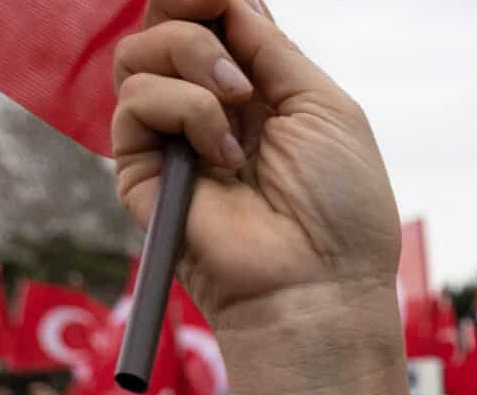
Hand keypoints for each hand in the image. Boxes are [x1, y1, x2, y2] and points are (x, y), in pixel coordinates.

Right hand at [112, 0, 406, 394]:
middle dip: (191, 13)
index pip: (210, 19)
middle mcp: (206, 108)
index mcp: (255, 91)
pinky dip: (184, 112)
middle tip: (232, 47)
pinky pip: (135, 104)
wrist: (320, 283)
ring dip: (193, 62)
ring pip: (139, 53)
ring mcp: (170, 138)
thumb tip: (234, 1)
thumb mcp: (323, 106)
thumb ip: (273, 49)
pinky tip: (223, 156)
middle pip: (164, 23)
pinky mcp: (140, 170)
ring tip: (237, 107)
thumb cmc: (340, 207)